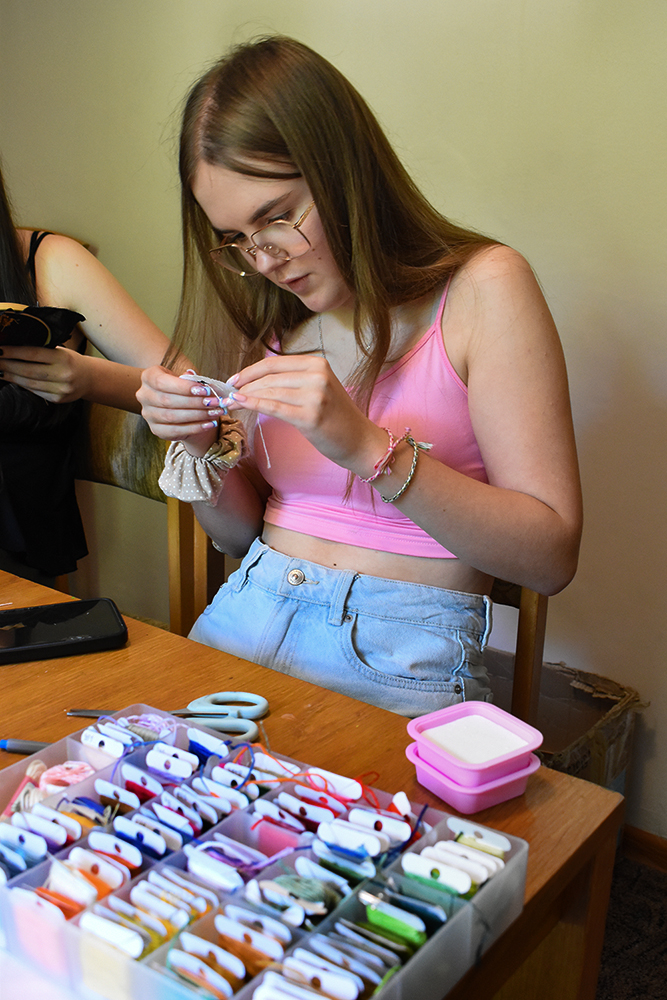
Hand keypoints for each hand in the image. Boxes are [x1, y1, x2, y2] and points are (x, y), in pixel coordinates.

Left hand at [0, 345, 91, 403]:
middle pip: (29, 370)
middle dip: (8, 365)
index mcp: (64, 358)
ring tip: (0, 370)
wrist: (89, 379)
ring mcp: (61, 389)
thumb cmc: (71, 361)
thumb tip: (13, 349)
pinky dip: (22, 384)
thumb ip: (41, 350)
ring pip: (29, 383)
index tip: (0, 349)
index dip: (14, 352)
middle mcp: (63, 375)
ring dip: (11, 376)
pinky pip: (35, 391)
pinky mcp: (58, 399)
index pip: (33, 353)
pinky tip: (13, 378)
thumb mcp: (60, 351)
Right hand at [137, 365, 221, 453]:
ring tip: (216, 412)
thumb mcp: (185, 378)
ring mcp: (148, 414)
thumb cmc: (182, 387)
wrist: (177, 403)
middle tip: (215, 403)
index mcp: (148, 377)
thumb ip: (192, 379)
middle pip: (168, 401)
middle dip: (195, 402)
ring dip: (197, 415)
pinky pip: (175, 431)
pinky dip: (195, 428)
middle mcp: (144, 395)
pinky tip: (209, 424)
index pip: (163, 382)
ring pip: (172, 417)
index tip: (206, 390)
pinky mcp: (155, 429)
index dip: (184, 388)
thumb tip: (200, 382)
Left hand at [225, 354, 385, 474]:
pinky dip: (253, 404)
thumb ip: (294, 379)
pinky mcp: (310, 416)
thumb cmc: (336, 418)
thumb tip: (257, 377)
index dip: (249, 371)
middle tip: (224, 394)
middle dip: (243, 385)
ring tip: (228, 403)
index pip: (274, 363)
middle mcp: (317, 375)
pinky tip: (240, 403)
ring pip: (269, 391)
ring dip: (244, 396)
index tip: (233, 380)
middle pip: (269, 377)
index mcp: (318, 364)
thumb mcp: (320, 388)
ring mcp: (315, 395)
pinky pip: (274, 407)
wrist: (360, 440)